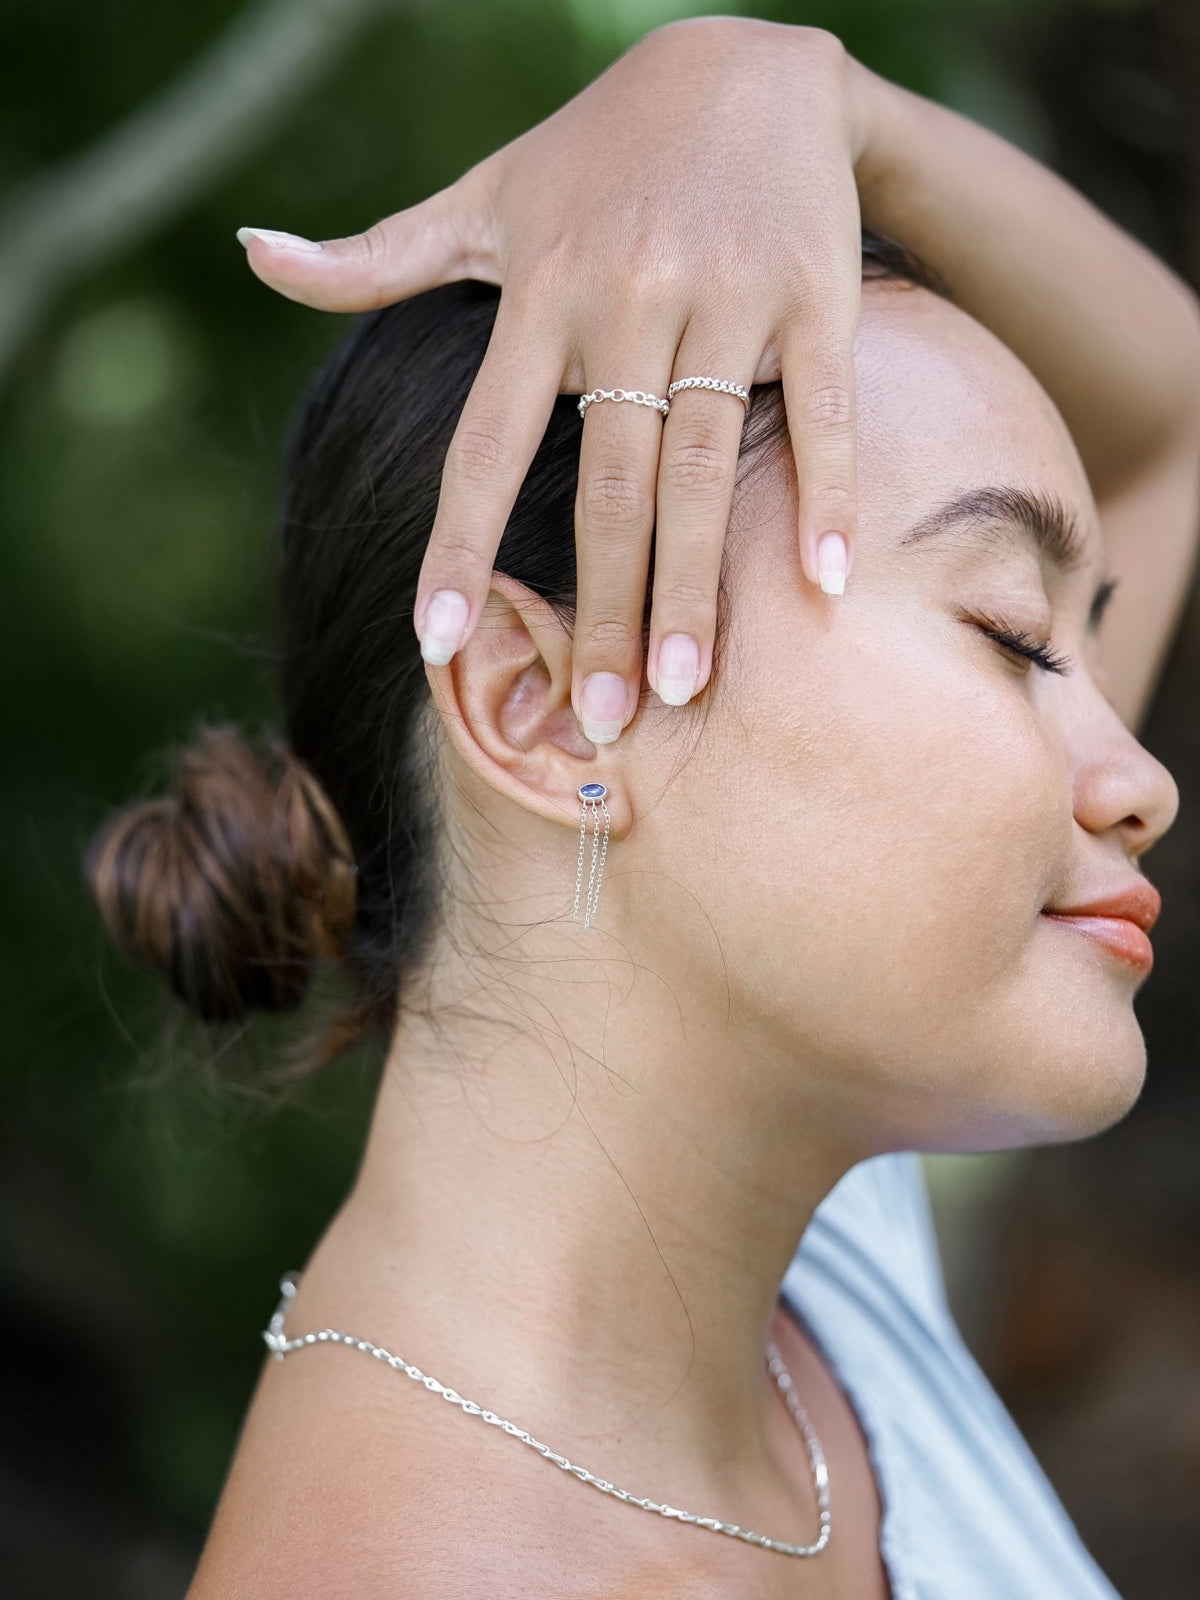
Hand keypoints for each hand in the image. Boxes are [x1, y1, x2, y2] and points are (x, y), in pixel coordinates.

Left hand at [236, 17, 868, 742]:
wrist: (751, 65)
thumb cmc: (600, 157)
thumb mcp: (485, 197)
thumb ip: (377, 258)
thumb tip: (253, 257)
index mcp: (540, 295)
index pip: (484, 442)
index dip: (460, 545)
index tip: (441, 644)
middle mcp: (626, 299)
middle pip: (607, 484)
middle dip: (604, 610)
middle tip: (607, 718)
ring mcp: (725, 298)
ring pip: (701, 464)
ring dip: (697, 586)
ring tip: (690, 689)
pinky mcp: (814, 293)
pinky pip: (820, 410)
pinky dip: (826, 496)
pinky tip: (827, 584)